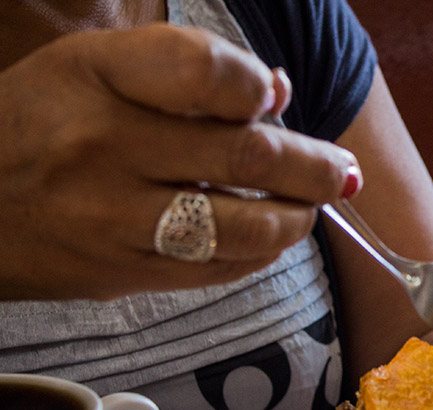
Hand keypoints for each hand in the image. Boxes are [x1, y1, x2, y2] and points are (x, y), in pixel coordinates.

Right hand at [0, 24, 357, 299]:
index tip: (275, 99)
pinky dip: (259, 253)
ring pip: (245, 228)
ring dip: (297, 218)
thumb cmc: (43, 122)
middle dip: (315, 167)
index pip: (205, 72)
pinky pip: (220, 269)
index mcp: (95, 76)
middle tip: (343, 172)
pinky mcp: (126, 274)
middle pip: (246, 156)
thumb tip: (278, 93)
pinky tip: (268, 235)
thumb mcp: (95, 68)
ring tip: (309, 206)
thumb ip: (187, 72)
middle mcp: (104, 147)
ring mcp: (115, 218)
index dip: (257, 87)